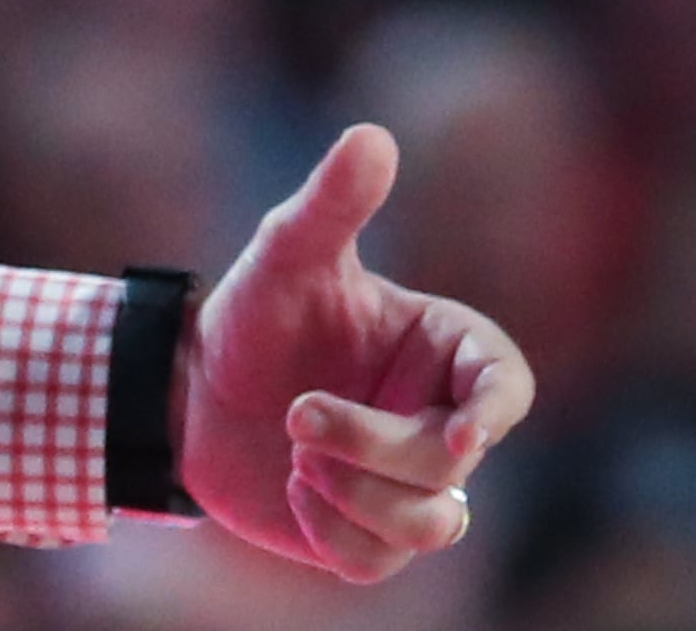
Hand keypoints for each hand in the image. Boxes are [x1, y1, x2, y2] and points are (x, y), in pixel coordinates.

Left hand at [179, 124, 535, 581]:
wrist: (188, 391)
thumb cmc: (252, 315)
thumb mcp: (284, 254)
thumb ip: (331, 203)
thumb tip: (371, 135)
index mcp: (441, 350)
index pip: (507, 384)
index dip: (497, 412)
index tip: (463, 432)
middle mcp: (438, 419)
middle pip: (453, 461)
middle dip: (372, 445)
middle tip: (297, 414)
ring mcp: (408, 486)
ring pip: (431, 523)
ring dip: (355, 493)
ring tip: (294, 454)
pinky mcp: (368, 538)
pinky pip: (376, 560)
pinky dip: (329, 530)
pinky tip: (291, 490)